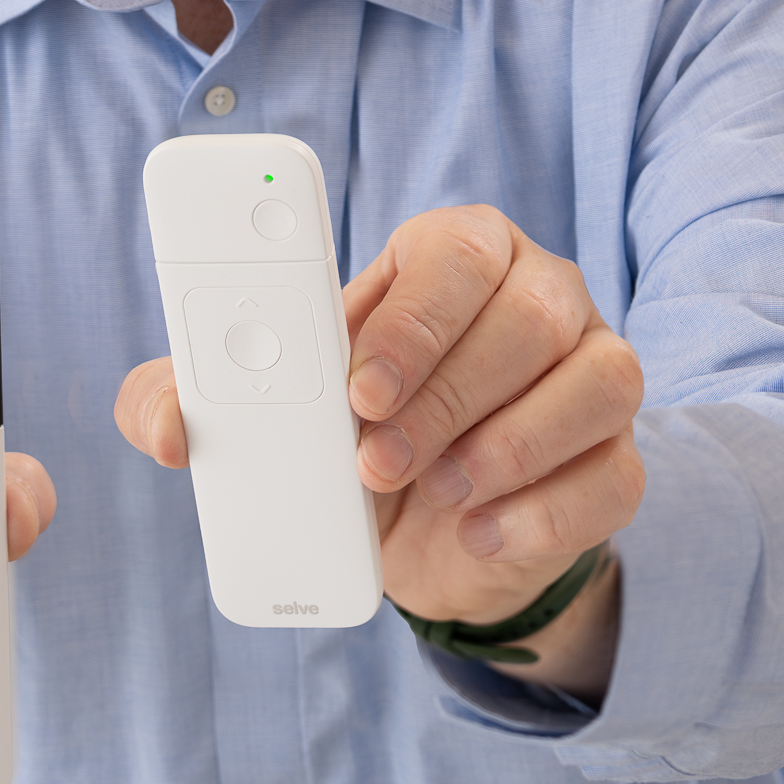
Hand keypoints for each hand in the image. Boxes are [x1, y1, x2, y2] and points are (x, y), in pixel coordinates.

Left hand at [118, 205, 642, 696]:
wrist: (423, 530)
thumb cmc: (348, 433)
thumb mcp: (261, 411)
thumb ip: (189, 396)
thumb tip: (165, 427)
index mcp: (456, 253)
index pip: (455, 253)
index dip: (411, 320)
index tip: (353, 389)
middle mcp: (542, 295)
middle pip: (530, 317)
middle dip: (445, 398)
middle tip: (372, 461)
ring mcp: (596, 372)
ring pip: (597, 382)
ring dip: (504, 448)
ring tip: (433, 491)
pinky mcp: (618, 458)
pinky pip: (615, 473)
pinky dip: (544, 512)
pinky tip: (481, 530)